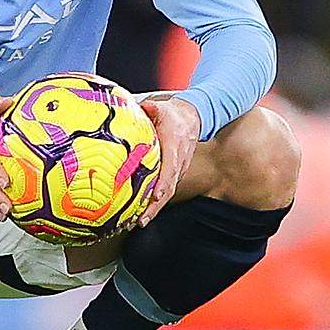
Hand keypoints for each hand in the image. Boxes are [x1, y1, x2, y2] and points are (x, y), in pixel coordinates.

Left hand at [125, 93, 200, 229]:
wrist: (194, 117)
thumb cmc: (174, 114)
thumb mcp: (161, 108)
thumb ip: (149, 109)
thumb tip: (135, 107)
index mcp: (174, 146)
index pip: (170, 166)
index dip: (163, 182)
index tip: (156, 195)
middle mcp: (178, 161)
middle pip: (168, 188)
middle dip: (155, 206)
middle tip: (140, 220)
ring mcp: (178, 169)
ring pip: (167, 193)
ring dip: (153, 209)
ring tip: (137, 222)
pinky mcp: (175, 173)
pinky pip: (166, 189)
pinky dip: (155, 203)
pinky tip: (141, 212)